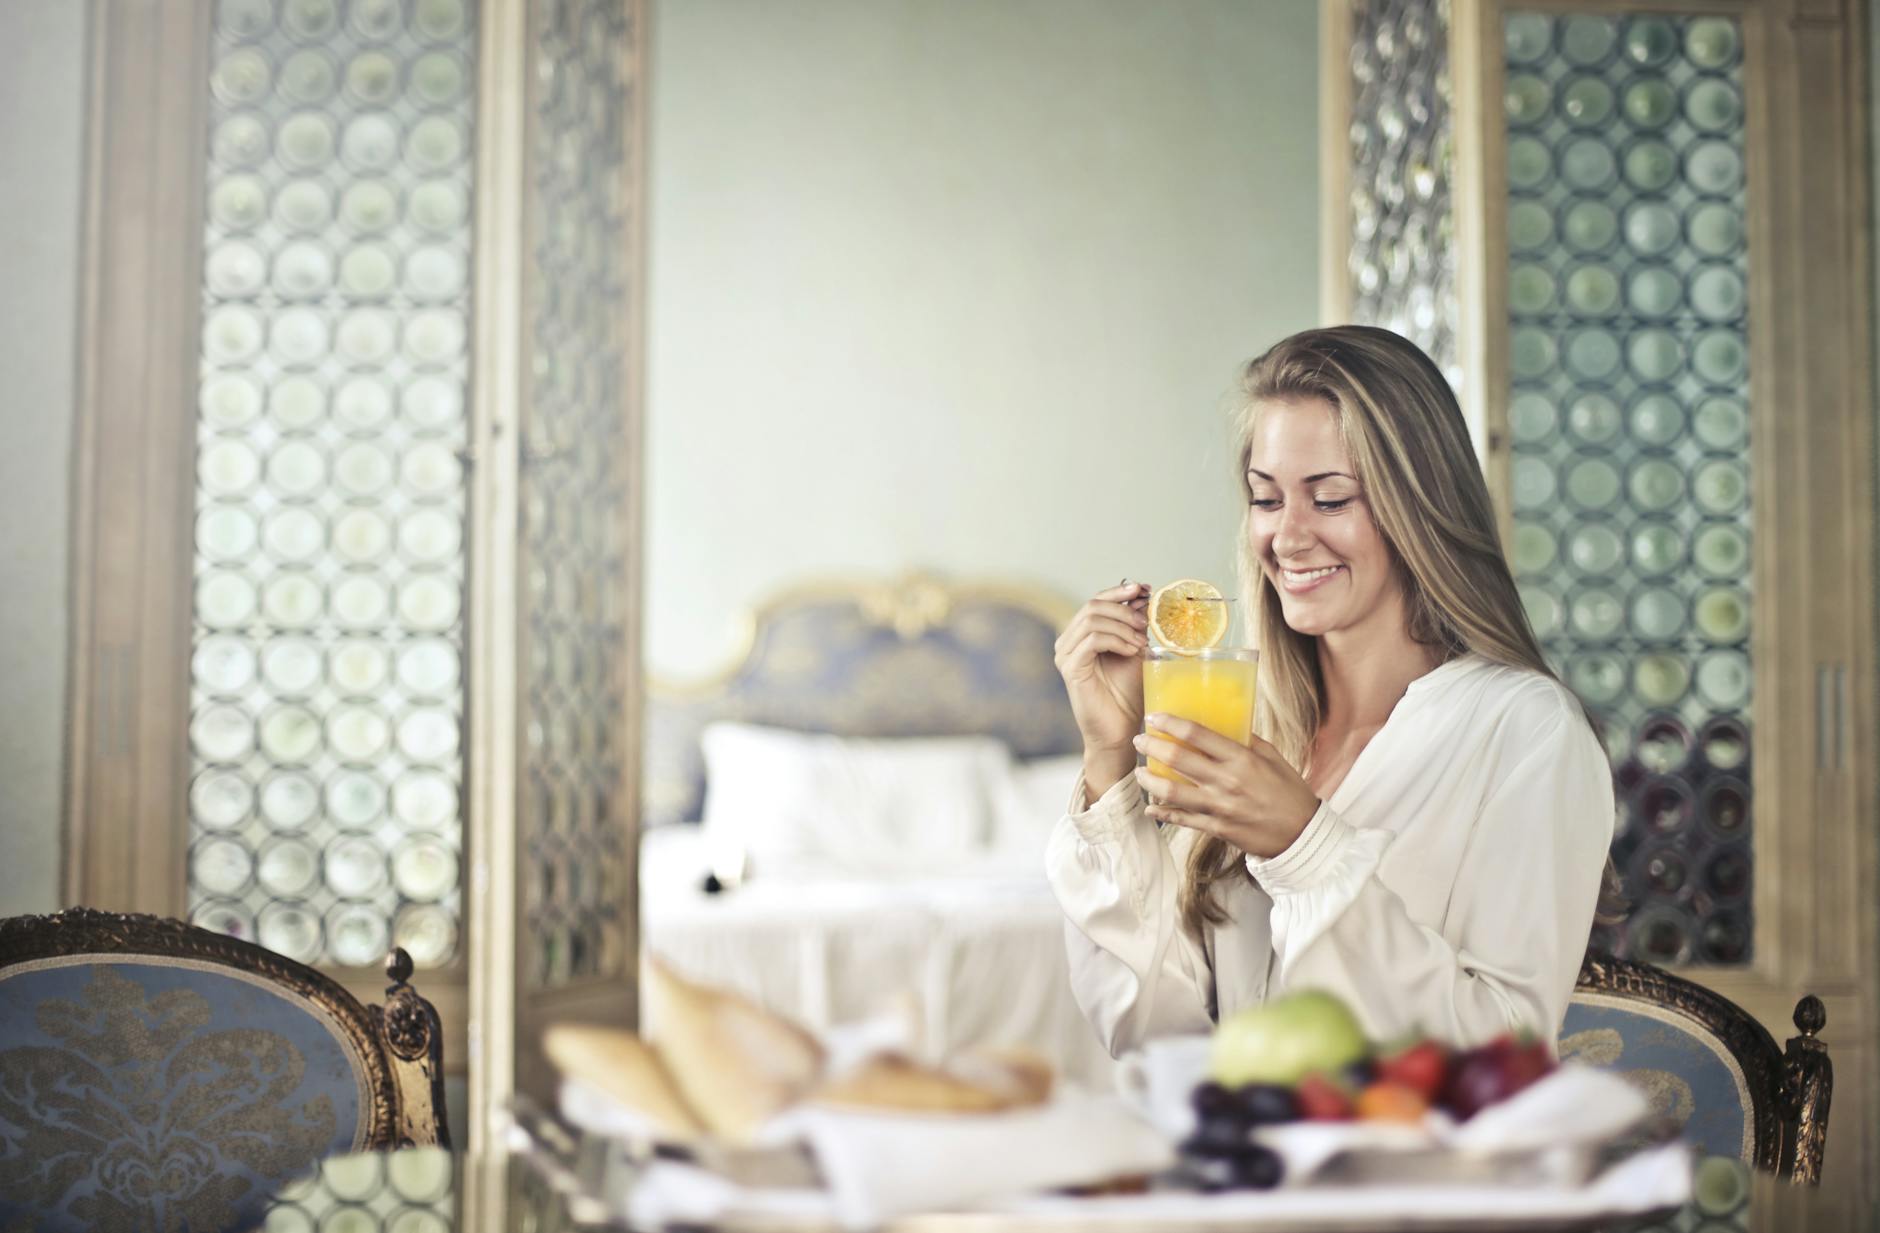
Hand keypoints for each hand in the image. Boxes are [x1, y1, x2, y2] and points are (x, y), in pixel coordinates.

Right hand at [1053, 581, 1149, 764]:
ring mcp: (1065, 655)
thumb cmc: (1127, 695)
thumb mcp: (1135, 651)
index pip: (1097, 601)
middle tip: (1146, 622)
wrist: (1121, 730)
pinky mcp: (1070, 668)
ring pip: (1092, 619)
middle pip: (1093, 605)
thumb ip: (1135, 625)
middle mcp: (1068, 642)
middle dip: (1124, 609)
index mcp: (1081, 635)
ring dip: (1123, 626)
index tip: (1144, 589)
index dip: (1120, 591)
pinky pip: (1092, 640)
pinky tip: (1132, 651)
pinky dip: (1116, 640)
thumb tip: (1144, 595)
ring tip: (1142, 642)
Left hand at [1132, 713, 1321, 858]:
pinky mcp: (1217, 828)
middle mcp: (1227, 781)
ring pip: (1172, 792)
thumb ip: (1247, 740)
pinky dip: (1163, 813)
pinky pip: (1183, 819)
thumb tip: (1224, 722)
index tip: (1154, 717)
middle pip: (1178, 759)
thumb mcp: (1273, 757)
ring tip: (1139, 772)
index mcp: (1242, 759)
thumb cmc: (1289, 792)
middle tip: (1140, 739)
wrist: (1302, 834)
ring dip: (1149, 780)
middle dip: (1152, 746)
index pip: (1198, 735)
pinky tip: (1150, 807)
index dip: (1171, 723)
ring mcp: (1220, 807)